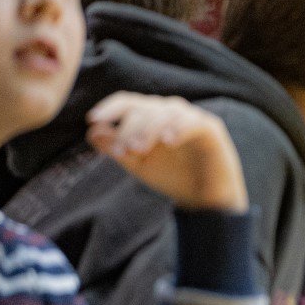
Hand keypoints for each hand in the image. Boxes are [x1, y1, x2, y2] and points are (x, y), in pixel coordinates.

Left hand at [86, 93, 246, 212]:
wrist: (206, 201)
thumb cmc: (174, 178)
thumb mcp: (138, 165)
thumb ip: (116, 148)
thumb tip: (93, 131)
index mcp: (152, 118)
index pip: (129, 102)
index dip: (110, 108)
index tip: (93, 120)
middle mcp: (170, 113)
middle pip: (145, 108)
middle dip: (129, 128)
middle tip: (122, 151)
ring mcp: (191, 119)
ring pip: (167, 111)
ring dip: (149, 128)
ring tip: (140, 149)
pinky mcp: (211, 129)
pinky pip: (193, 121)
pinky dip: (179, 128)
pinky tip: (168, 141)